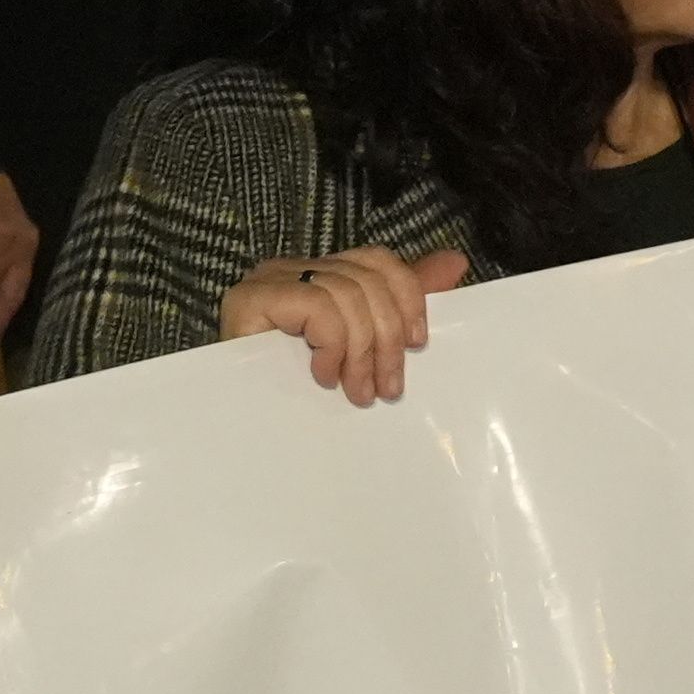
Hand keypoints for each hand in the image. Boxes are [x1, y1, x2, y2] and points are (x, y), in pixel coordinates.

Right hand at [217, 248, 469, 407]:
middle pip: (365, 279)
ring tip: (358, 392)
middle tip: (386, 389)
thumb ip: (401, 305)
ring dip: (362, 351)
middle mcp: (290, 268)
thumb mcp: (361, 350)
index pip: (376, 260)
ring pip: (346, 293)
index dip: (408, 295)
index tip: (418, 345)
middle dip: (387, 337)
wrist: (240, 434)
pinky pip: (317, 306)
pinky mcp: (250, 301)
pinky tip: (323, 376)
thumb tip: (454, 263)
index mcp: (318, 274)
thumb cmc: (298, 396)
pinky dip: (332, 344)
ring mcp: (268, 281)